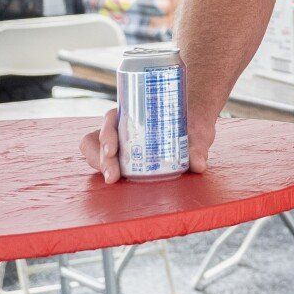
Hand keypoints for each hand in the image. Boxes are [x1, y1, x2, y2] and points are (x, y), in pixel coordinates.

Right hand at [79, 107, 215, 181]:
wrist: (196, 128)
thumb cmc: (193, 124)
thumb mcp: (198, 132)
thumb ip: (198, 147)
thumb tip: (198, 166)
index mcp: (134, 112)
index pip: (110, 119)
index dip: (106, 135)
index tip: (112, 152)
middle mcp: (122, 126)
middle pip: (97, 138)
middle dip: (100, 157)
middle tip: (113, 176)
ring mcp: (120, 142)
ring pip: (96, 150)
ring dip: (99, 164)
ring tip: (112, 179)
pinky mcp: (123, 157)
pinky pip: (106, 162)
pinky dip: (105, 170)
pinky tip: (115, 180)